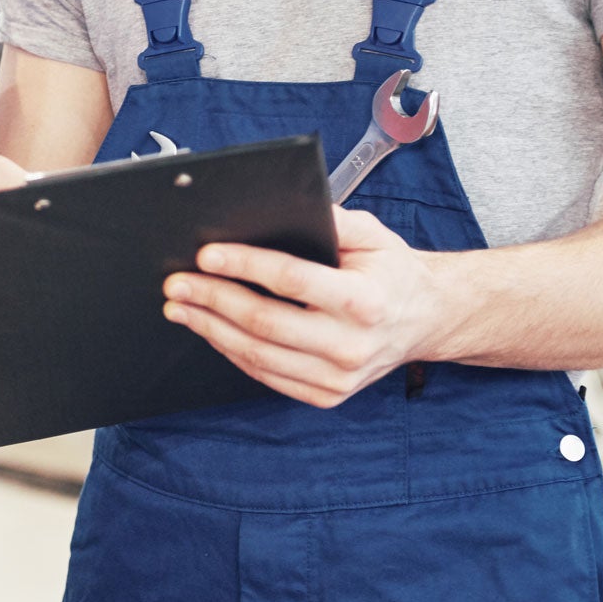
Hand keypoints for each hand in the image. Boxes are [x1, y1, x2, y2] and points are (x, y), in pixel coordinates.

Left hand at [162, 206, 453, 407]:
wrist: (425, 321)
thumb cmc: (391, 272)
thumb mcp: (374, 235)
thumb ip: (334, 220)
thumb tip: (284, 205)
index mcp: (365, 300)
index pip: (291, 279)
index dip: (244, 265)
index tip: (206, 254)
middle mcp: (352, 344)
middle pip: (265, 322)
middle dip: (213, 300)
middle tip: (177, 284)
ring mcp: (339, 377)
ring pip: (258, 354)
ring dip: (211, 329)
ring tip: (182, 308)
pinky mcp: (328, 395)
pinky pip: (267, 375)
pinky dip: (232, 351)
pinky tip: (212, 330)